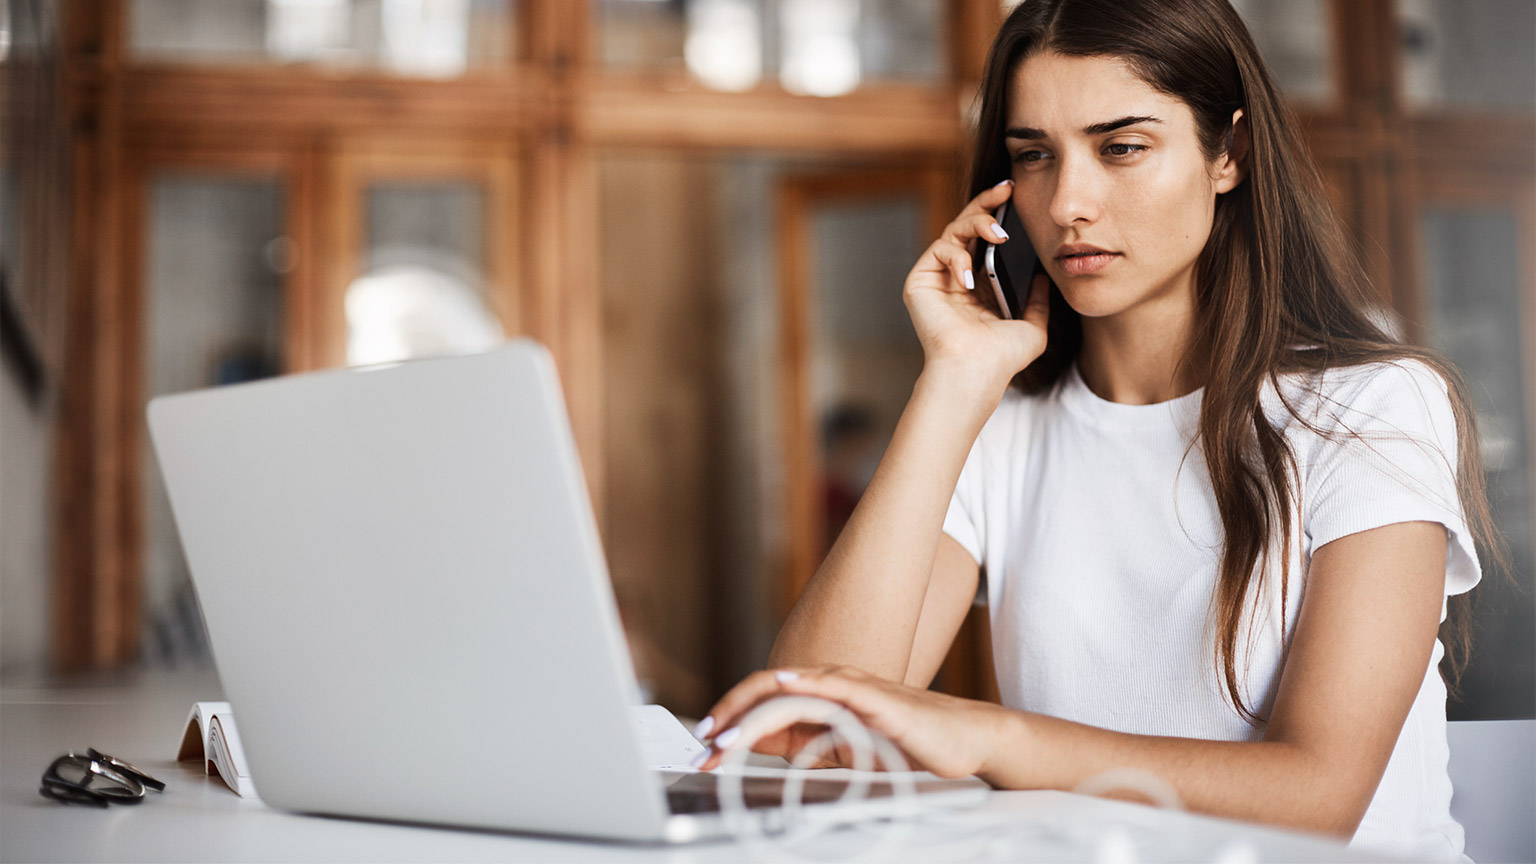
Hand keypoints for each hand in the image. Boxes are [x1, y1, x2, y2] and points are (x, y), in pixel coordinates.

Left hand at [694, 666, 1011, 779]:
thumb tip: (786, 753)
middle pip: (768, 692)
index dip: (733, 716)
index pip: (767, 700)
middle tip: (704, 744)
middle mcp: (833, 685)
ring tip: (727, 736)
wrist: (965, 739)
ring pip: (791, 692)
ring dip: (754, 714)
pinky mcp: (877, 697)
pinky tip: (786, 687)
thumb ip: (820, 745)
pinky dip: (807, 685)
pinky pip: (836, 686)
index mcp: (824, 697)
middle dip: (730, 717)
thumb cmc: (912, 742)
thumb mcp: (854, 748)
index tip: (707, 742)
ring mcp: (854, 687)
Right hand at [904, 181, 1050, 389]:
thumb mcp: (1033, 327)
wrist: (976, 372)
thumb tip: (1046, 279)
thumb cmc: (1001, 358)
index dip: (999, 215)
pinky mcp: (919, 283)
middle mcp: (957, 278)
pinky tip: (970, 277)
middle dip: (986, 203)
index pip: (987, 240)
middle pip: (968, 226)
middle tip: (1006, 190)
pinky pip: (938, 250)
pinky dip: (956, 257)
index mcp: (980, 286)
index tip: (1017, 196)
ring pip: (953, 231)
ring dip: (977, 223)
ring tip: (999, 233)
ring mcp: (938, 279)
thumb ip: (1038, 303)